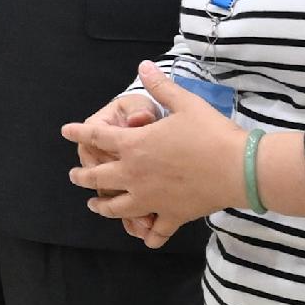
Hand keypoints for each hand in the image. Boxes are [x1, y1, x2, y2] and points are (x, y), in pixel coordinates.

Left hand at [62, 60, 243, 235]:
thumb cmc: (210, 132)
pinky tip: (144, 240)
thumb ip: (160, 86)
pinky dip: (149, 236)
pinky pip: (155, 230)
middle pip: (98, 178)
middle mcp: (135, 175)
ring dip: (102, 207)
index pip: (97, 137)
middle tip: (74, 176)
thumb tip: (144, 65)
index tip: (66, 131)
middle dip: (82, 176)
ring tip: (94, 206)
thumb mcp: (184, 103)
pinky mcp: (172, 215)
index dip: (79, 132)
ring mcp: (151, 198)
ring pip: (117, 208)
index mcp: (135, 145)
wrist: (239, 168)